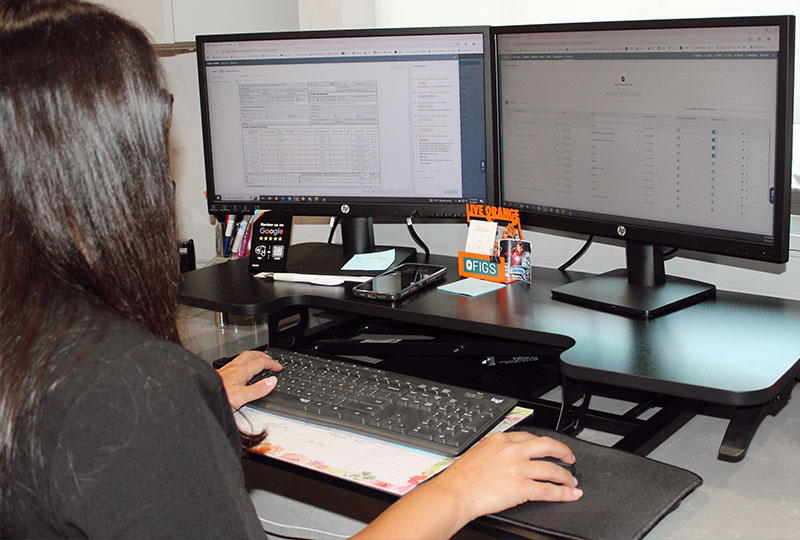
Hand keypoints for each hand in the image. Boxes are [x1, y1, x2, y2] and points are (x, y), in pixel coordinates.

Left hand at [216, 350, 281, 410]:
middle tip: (271, 359)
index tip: (279, 367)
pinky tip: (240, 370)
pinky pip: (235, 363)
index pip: (260, 363)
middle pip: (251, 355)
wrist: (200, 397)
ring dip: (253, 357)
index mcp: (241, 371)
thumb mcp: (242, 397)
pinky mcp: (220, 374)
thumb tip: (272, 381)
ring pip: (242, 358)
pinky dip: (243, 363)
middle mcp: (233, 368)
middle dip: (263, 356)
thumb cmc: (217, 397)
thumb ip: (258, 389)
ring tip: (258, 360)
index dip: (272, 364)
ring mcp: (226, 370)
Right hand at [431, 431, 581, 521]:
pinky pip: (549, 490)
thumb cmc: (461, 476)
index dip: (545, 444)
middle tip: (570, 458)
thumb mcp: (479, 452)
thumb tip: (506, 456)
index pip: (531, 438)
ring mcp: (519, 469)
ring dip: (566, 477)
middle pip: (548, 446)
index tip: (550, 448)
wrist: (456, 492)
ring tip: (571, 482)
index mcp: (502, 439)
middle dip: (564, 452)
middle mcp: (513, 451)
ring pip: (552, 470)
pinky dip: (564, 493)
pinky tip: (570, 495)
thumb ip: (496, 451)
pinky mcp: (522, 488)